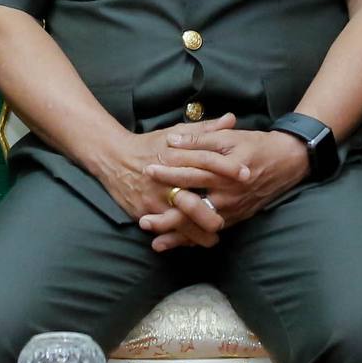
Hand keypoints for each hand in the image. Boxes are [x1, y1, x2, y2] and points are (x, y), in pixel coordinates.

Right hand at [85, 124, 226, 250]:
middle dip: (211, 212)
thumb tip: (231, 119)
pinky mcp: (144, 212)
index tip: (247, 174)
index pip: (206, 160)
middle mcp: (166, 179)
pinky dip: (178, 238)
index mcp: (176, 156)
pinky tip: (191, 243)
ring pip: (180, 221)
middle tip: (229, 219)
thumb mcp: (176, 133)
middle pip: (193, 200)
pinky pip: (164, 228)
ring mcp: (154, 198)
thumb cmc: (149, 145)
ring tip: (214, 239)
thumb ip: (205, 129)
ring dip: (197, 233)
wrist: (114, 158)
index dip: (228, 168)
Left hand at [148, 118, 308, 231]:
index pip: (191, 173)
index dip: (168, 172)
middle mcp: (229, 195)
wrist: (288, 161)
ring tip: (155, 240)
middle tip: (144, 220)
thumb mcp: (230, 137)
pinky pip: (213, 232)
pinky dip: (195, 240)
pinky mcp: (238, 218)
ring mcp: (234, 210)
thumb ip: (201, 139)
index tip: (147, 170)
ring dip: (178, 235)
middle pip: (193, 209)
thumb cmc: (257, 145)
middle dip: (167, 216)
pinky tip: (178, 245)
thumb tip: (173, 140)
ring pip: (201, 226)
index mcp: (225, 172)